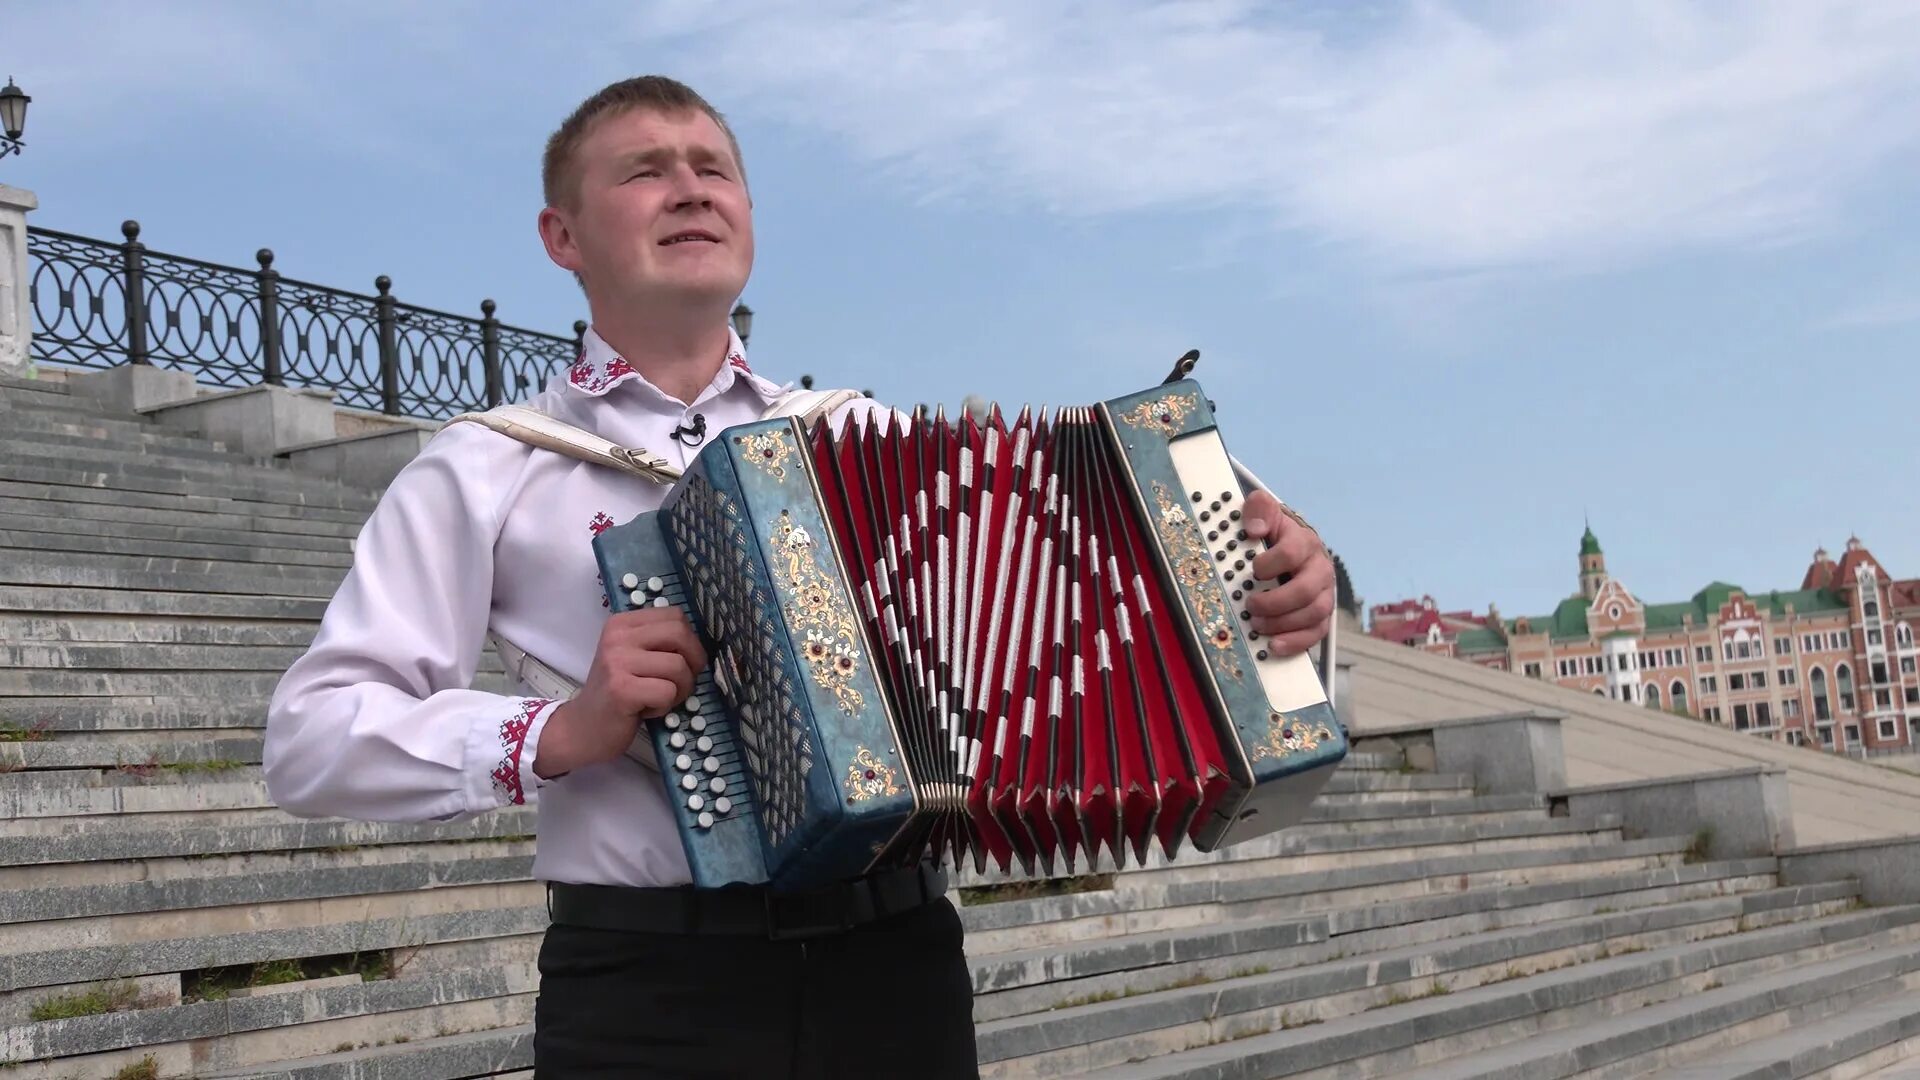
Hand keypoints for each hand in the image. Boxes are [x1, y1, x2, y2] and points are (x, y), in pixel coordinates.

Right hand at [533, 607, 707, 778]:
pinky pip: (667, 691)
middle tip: (681, 682)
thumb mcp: (634, 657)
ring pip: (678, 666)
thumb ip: (660, 642)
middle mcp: (617, 637)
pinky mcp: (621, 689)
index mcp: (622, 623)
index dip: (690, 641)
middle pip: (680, 634)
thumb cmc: (617, 694)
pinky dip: (665, 706)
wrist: (583, 728)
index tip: (682, 662)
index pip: (676, 616)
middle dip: (693, 662)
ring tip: (658, 698)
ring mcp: (617, 662)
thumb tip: (701, 642)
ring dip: (679, 689)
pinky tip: (646, 710)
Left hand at [1240, 489, 1334, 656]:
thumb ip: (1259, 509)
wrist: (1294, 546)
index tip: (1254, 569)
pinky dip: (1296, 642)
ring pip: (1313, 614)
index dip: (1271, 564)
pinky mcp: (1320, 614)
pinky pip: (1316, 633)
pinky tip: (1274, 645)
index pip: (1292, 553)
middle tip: (1251, 605)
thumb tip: (1254, 528)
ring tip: (1257, 624)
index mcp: (1304, 542)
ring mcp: (1323, 593)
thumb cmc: (1276, 534)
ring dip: (1282, 624)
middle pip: (1305, 591)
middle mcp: (1318, 569)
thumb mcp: (1266, 514)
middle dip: (1275, 603)